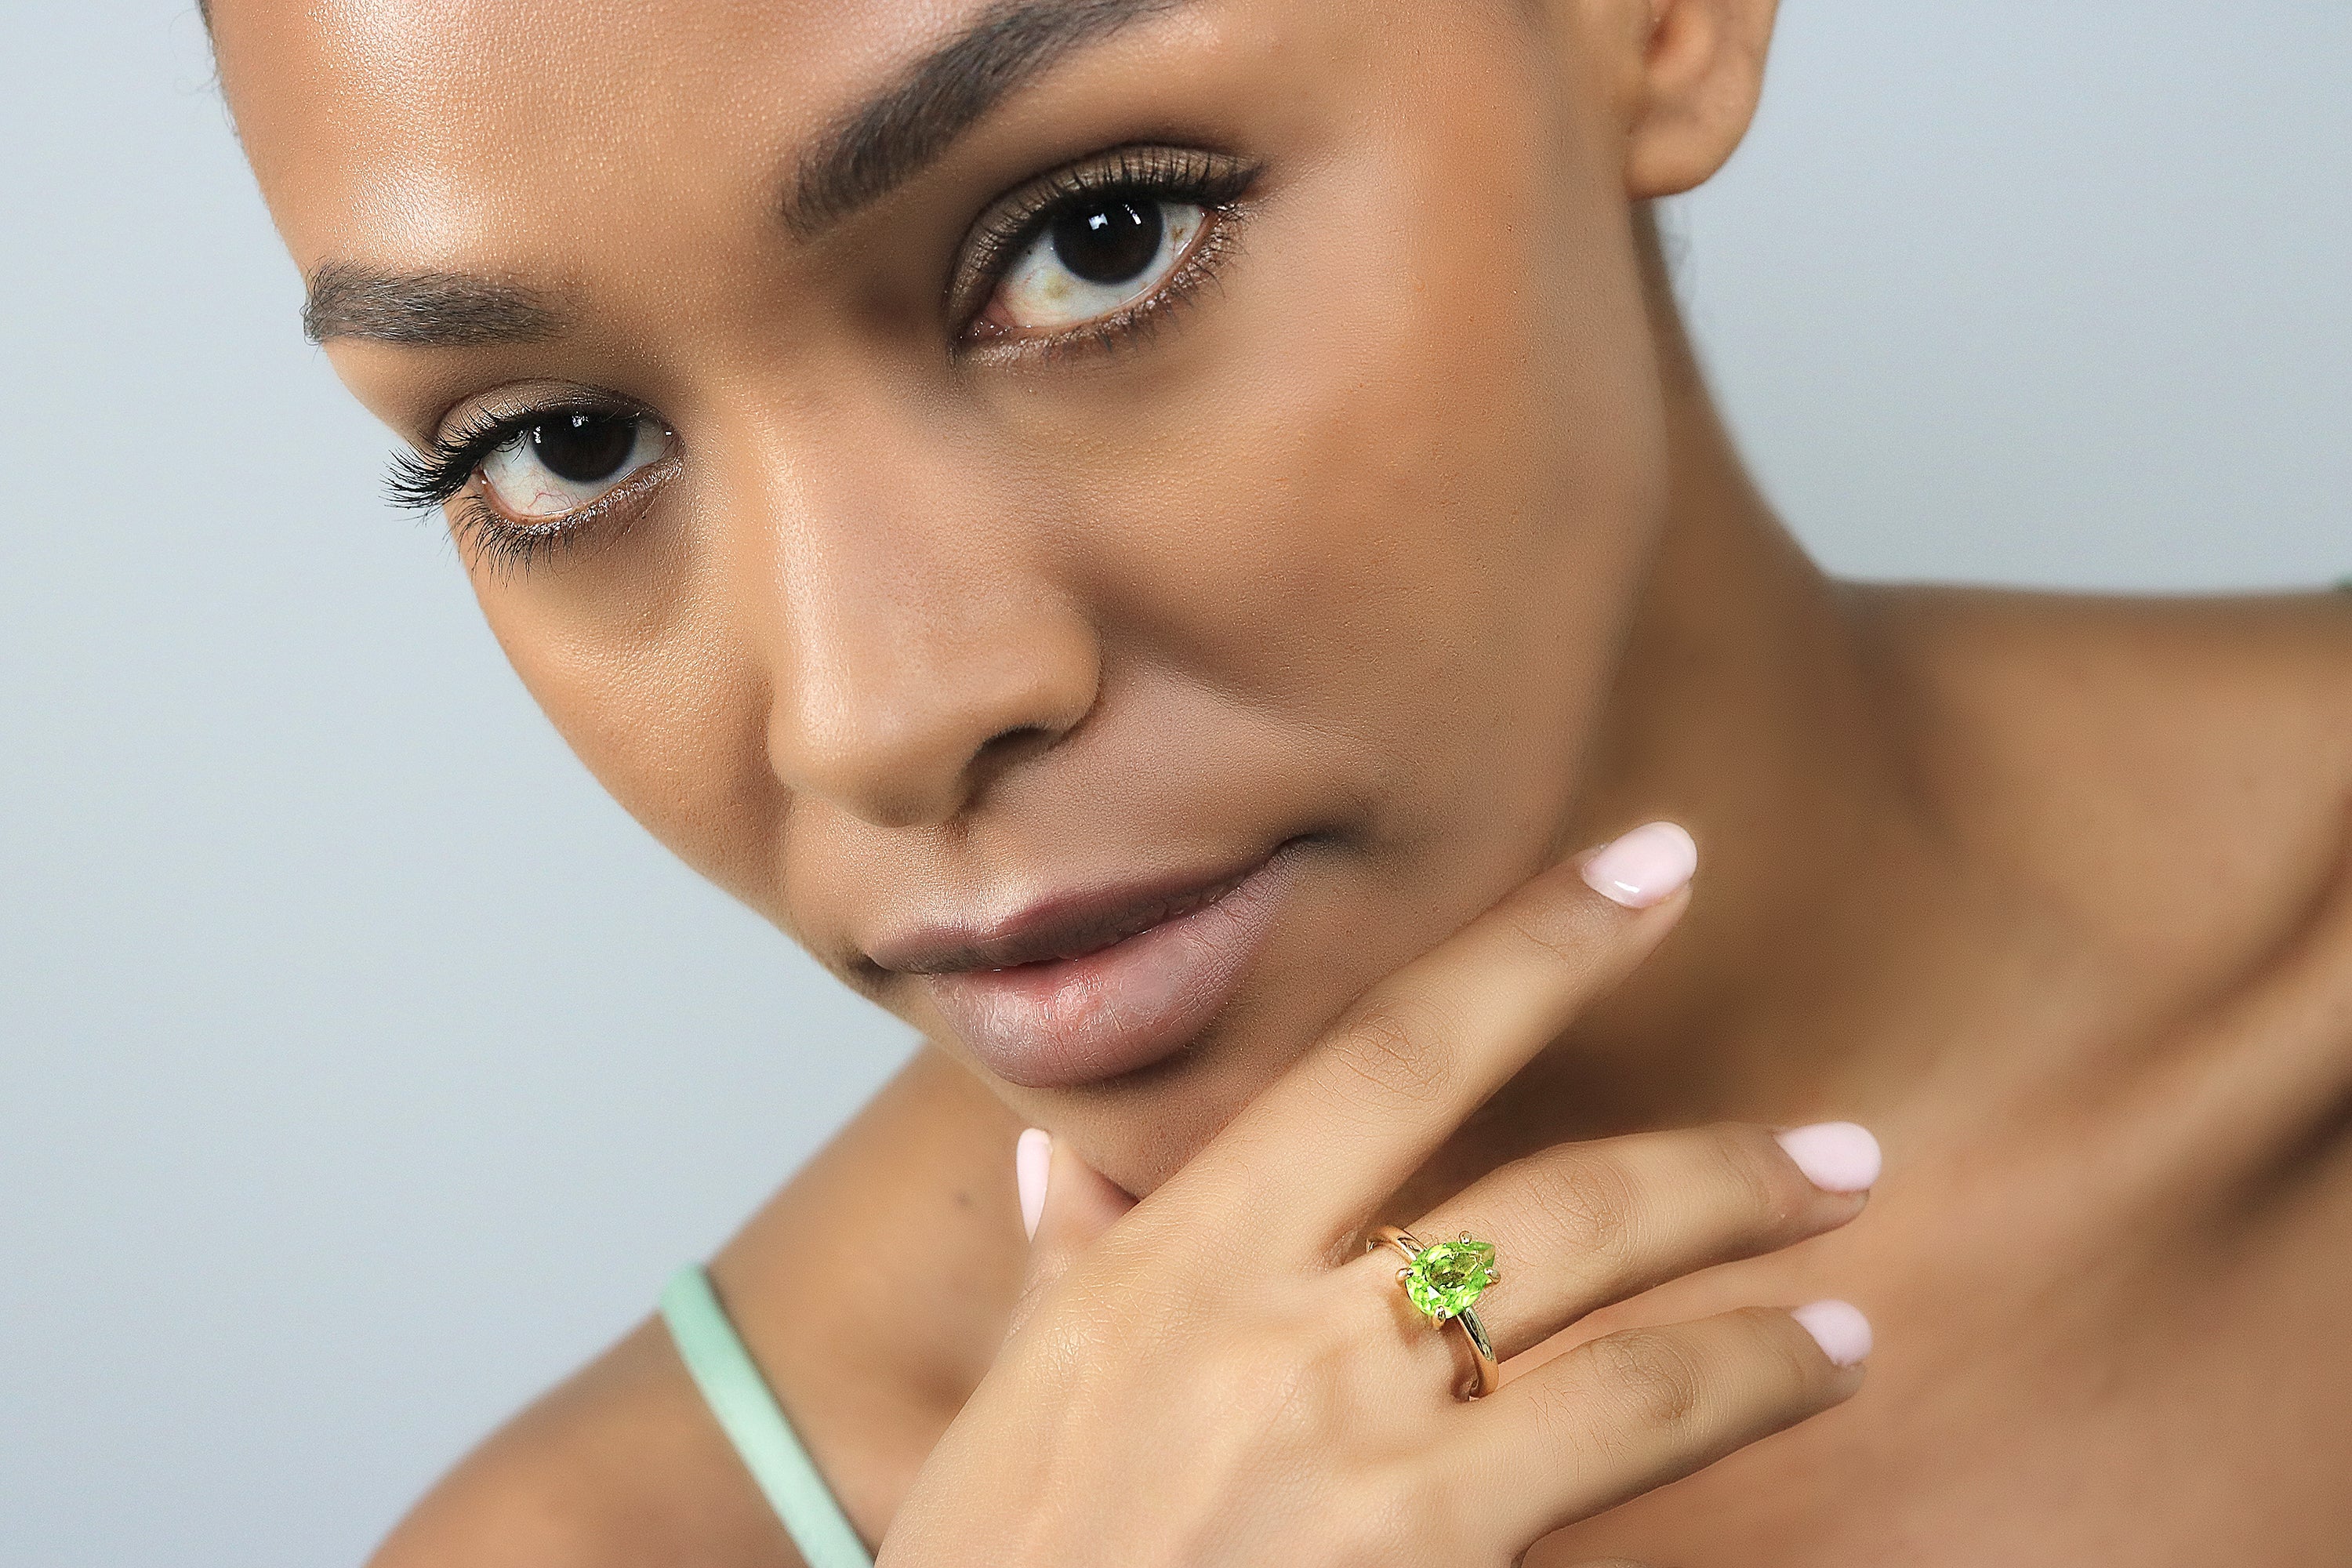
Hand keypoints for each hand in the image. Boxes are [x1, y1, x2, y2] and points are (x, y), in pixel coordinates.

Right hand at [878, 824, 1876, 1566]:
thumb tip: (1055, 1167)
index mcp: (1173, 1264)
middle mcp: (1277, 1335)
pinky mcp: (1427, 1565)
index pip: (1384, 1058)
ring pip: (1617, 1345)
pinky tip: (1801, 1387)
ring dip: (1755, 1316)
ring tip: (1850, 1303)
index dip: (1532, 950)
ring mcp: (1360, 1456)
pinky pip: (1617, 1455)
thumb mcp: (1009, 1408)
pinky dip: (1728, 1404)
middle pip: (1552, 1202)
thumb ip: (1062, 1273)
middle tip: (1841, 1151)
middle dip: (1714, 1167)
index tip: (1649, 869)